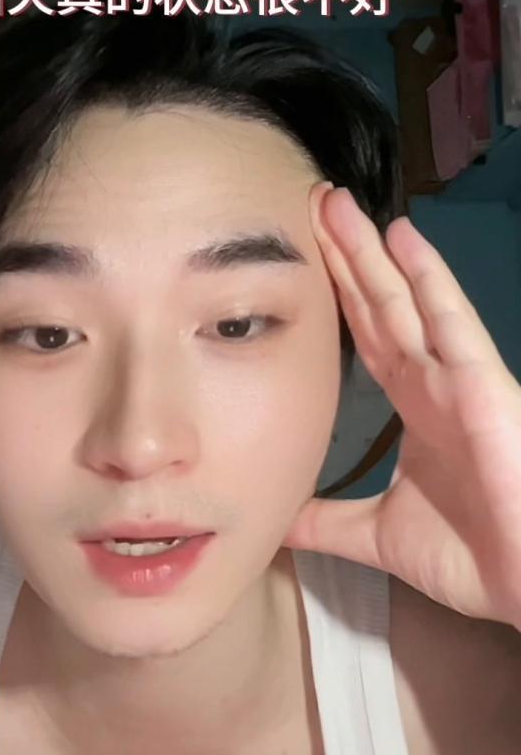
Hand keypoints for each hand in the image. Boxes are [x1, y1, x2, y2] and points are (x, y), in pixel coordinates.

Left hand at [283, 181, 520, 630]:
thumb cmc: (474, 554)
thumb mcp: (376, 533)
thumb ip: (325, 520)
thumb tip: (275, 519)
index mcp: (410, 403)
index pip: (362, 334)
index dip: (335, 293)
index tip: (304, 254)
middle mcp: (429, 379)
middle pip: (375, 304)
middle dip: (343, 255)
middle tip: (312, 204)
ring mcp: (457, 377)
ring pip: (405, 301)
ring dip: (372, 252)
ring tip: (338, 204)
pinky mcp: (483, 386)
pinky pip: (449, 323)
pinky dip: (428, 280)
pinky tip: (404, 238)